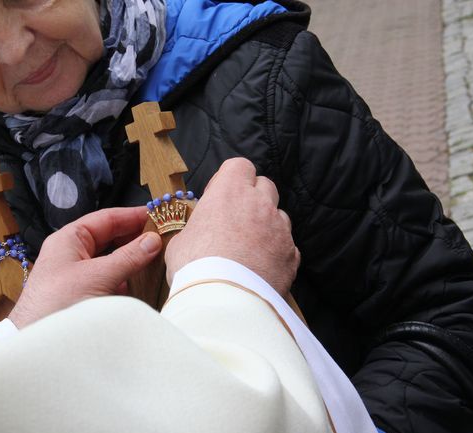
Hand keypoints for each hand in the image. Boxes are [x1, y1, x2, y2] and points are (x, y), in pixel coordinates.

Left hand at [9, 207, 161, 327]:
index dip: (132, 216)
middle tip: (162, 238)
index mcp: (69, 240)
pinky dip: (123, 281)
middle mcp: (72, 254)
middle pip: (109, 239)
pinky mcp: (81, 297)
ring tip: (156, 259)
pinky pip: (107, 282)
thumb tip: (152, 240)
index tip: (157, 214)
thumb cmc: (57, 304)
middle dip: (134, 238)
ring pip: (110, 261)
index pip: (106, 219)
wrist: (38, 344)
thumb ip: (128, 257)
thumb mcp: (98, 276)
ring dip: (130, 261)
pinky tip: (138, 285)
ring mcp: (76, 276)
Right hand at [165, 158, 299, 296]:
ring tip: (249, 248)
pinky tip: (260, 267)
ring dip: (267, 225)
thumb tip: (197, 236)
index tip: (218, 197)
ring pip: (279, 215)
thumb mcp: (181, 242)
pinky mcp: (291, 255)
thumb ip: (195, 230)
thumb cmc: (195, 266)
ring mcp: (279, 229)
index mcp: (229, 192)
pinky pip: (287, 246)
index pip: (239, 166)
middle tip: (236, 219)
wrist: (223, 300)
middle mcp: (259, 204)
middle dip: (253, 197)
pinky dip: (276, 252)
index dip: (229, 179)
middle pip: (265, 185)